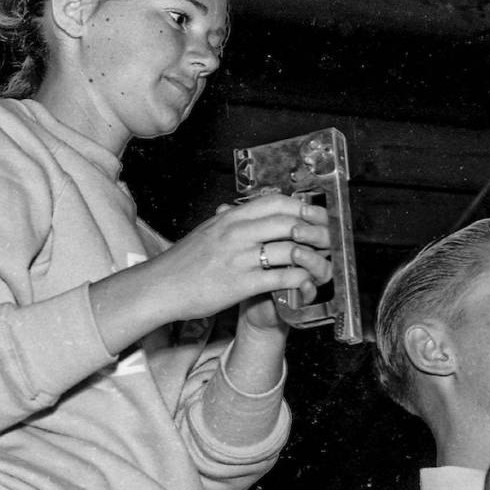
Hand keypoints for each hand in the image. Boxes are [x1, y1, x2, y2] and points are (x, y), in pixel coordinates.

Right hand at [152, 193, 332, 325]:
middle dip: (318, 233)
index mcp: (231, 217)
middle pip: (292, 223)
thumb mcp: (208, 231)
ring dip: (315, 260)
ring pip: (292, 250)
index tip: (318, 218)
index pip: (277, 202)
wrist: (159, 288)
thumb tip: (251, 211)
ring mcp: (240, 257)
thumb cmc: (183, 263)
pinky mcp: (241, 284)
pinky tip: (306, 285)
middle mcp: (237, 232)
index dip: (305, 208)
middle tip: (330, 242)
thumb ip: (232, 221)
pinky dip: (301, 281)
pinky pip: (282, 278)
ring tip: (324, 267)